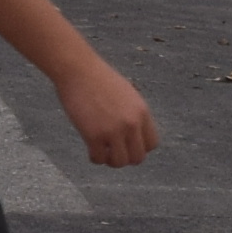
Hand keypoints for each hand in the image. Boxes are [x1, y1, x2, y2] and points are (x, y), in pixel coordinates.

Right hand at [57, 54, 157, 169]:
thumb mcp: (127, 94)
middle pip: (138, 158)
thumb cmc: (99, 79)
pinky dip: (94, 158)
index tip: (127, 143)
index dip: (139, 147)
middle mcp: (131, 123)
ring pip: (119, 162)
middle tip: (113, 150)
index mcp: (142, 112)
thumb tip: (133, 135)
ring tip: (102, 150)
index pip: (152, 144)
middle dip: (125, 157)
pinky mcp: (94, 135)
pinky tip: (90, 148)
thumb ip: (133, 114)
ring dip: (110, 160)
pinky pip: (98, 159)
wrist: (78, 70)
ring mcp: (113, 131)